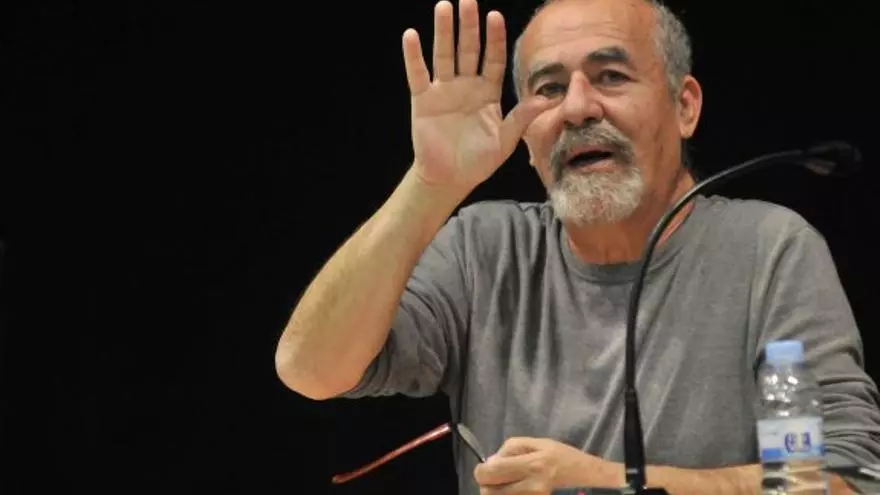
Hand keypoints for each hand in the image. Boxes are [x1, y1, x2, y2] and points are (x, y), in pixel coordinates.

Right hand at [402, 0, 554, 190]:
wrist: (450, 178)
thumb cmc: (479, 161)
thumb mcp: (505, 141)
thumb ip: (522, 118)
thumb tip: (545, 99)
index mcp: (488, 92)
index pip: (493, 59)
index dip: (494, 38)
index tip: (495, 16)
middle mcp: (466, 86)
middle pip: (468, 50)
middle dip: (469, 26)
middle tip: (468, 1)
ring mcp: (443, 91)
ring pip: (444, 55)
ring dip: (443, 32)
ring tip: (444, 7)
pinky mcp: (423, 100)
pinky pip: (418, 74)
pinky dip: (414, 56)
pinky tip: (412, 36)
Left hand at [473, 437, 615, 494]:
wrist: (581, 472)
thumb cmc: (558, 453)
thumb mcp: (536, 442)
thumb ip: (510, 448)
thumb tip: (490, 460)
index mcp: (531, 464)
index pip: (493, 472)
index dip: (481, 470)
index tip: (484, 466)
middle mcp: (531, 485)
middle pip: (491, 492)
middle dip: (486, 483)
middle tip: (493, 475)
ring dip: (496, 490)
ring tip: (505, 481)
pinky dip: (506, 494)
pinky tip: (513, 486)